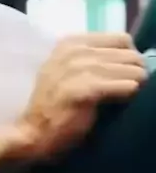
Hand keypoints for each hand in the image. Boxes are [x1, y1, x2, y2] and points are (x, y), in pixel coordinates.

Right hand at [19, 32, 147, 158]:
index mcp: (71, 43)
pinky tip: (128, 96)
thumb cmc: (54, 106)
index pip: (120, 39)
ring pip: (127, 67)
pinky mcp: (82, 89)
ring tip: (134, 92)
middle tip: (138, 84)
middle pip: (127, 53)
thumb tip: (132, 58)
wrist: (33, 133)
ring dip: (137, 80)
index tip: (130, 72)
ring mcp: (76, 68)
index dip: (131, 56)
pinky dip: (129, 90)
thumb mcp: (67, 72)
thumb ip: (93, 60)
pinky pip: (121, 85)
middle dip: (137, 69)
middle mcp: (73, 51)